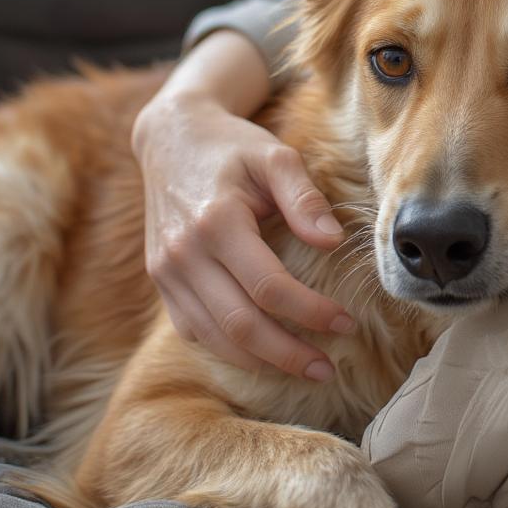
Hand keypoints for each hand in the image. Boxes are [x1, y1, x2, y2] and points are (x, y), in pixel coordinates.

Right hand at [132, 88, 353, 379]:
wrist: (171, 138)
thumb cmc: (233, 147)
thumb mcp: (274, 156)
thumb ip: (305, 197)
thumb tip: (333, 241)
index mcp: (216, 222)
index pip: (268, 286)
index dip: (310, 312)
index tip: (347, 323)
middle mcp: (183, 254)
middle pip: (240, 324)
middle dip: (288, 354)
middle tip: (328, 368)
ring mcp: (166, 272)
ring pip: (215, 337)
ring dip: (262, 362)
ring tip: (306, 369)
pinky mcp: (161, 283)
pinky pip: (195, 330)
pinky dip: (230, 351)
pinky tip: (265, 356)